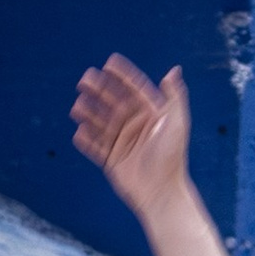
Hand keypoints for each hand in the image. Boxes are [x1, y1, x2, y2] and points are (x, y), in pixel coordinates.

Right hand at [72, 57, 191, 223]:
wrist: (162, 192)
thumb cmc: (172, 157)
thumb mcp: (176, 124)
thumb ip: (174, 97)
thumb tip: (174, 70)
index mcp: (151, 114)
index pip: (135, 89)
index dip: (123, 75)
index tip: (109, 62)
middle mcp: (135, 125)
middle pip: (113, 101)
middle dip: (99, 89)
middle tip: (85, 80)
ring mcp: (122, 142)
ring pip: (100, 122)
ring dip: (88, 112)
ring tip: (78, 107)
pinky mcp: (112, 159)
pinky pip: (95, 146)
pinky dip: (86, 140)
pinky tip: (79, 133)